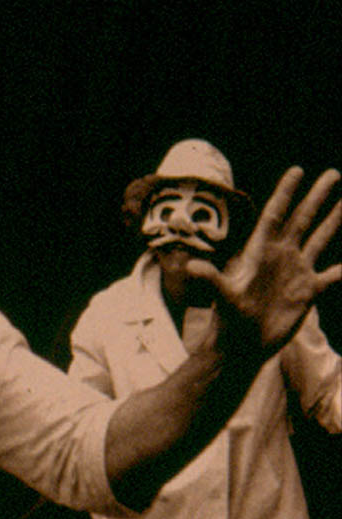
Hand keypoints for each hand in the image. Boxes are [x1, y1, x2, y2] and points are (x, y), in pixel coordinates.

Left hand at [185, 166, 341, 356]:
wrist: (242, 347)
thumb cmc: (228, 322)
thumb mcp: (222, 297)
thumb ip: (212, 279)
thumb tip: (191, 267)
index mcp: (261, 253)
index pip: (275, 215)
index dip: (285, 193)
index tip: (297, 170)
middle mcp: (281, 258)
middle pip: (302, 219)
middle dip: (317, 197)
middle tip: (333, 173)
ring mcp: (295, 273)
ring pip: (319, 240)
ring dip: (334, 221)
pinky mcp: (307, 292)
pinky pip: (332, 276)